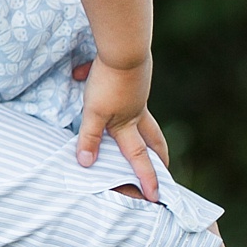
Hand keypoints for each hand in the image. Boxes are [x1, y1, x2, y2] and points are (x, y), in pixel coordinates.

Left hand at [73, 55, 166, 200]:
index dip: (147, 178)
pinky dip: (103, 84)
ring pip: (141, 113)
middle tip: (166, 167)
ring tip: (139, 130)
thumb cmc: (109, 84)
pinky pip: (119, 85)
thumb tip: (86, 164)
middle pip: (152, 137)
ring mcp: (138, 92)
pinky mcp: (132, 75)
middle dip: (159, 154)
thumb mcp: (94, 114)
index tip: (156, 196)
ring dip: (142, 125)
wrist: (125, 49)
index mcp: (129, 124)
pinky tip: (80, 71)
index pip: (138, 157)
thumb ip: (89, 138)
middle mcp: (138, 110)